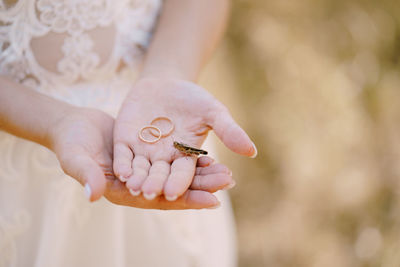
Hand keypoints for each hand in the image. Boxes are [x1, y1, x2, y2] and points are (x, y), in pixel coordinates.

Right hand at [50, 106, 233, 208]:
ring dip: (201, 173)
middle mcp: (139, 184)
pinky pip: (172, 157)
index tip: (212, 201)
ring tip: (226, 170)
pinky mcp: (148, 152)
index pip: (160, 200)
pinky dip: (189, 157)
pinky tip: (209, 154)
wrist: (74, 125)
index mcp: (124, 191)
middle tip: (228, 180)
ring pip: (177, 174)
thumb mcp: (76, 158)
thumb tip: (93, 194)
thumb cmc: (71, 143)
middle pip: (175, 189)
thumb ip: (86, 174)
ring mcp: (145, 168)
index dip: (186, 201)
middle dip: (201, 186)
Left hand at [113, 77, 255, 200]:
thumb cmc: (194, 99)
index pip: (183, 173)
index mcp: (185, 156)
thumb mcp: (213, 112)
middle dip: (156, 184)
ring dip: (137, 179)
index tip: (174, 192)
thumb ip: (229, 131)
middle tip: (152, 194)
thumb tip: (252, 152)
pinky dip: (123, 164)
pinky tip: (121, 172)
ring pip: (140, 170)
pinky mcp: (125, 141)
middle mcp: (163, 158)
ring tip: (134, 187)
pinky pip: (123, 155)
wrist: (167, 83)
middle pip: (160, 175)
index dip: (179, 182)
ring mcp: (143, 151)